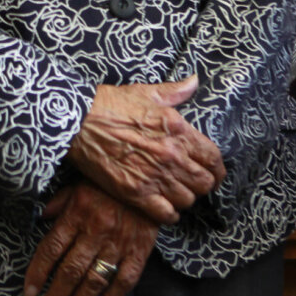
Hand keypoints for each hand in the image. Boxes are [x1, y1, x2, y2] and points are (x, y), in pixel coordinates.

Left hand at [23, 182, 158, 295]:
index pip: (51, 249)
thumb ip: (58, 204)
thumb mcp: (78, 185)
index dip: (38, 274)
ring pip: (95, 280)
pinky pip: (125, 281)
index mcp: (77, 213)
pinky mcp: (140, 250)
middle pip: (70, 271)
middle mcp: (96, 230)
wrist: (149, 176)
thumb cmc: (107, 182)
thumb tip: (38, 218)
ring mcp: (119, 242)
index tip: (28, 294)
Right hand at [66, 76, 224, 223]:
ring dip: (185, 198)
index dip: (217, 169)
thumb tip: (194, 81)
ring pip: (188, 200)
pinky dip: (169, 214)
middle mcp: (171, 155)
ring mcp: (154, 176)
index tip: (213, 173)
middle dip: (203, 185)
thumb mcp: (146, 93)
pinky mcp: (136, 193)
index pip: (213, 158)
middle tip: (194, 184)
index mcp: (178, 130)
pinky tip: (164, 208)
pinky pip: (166, 214)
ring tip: (176, 193)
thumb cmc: (110, 105)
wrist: (78, 122)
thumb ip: (175, 91)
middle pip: (205, 183)